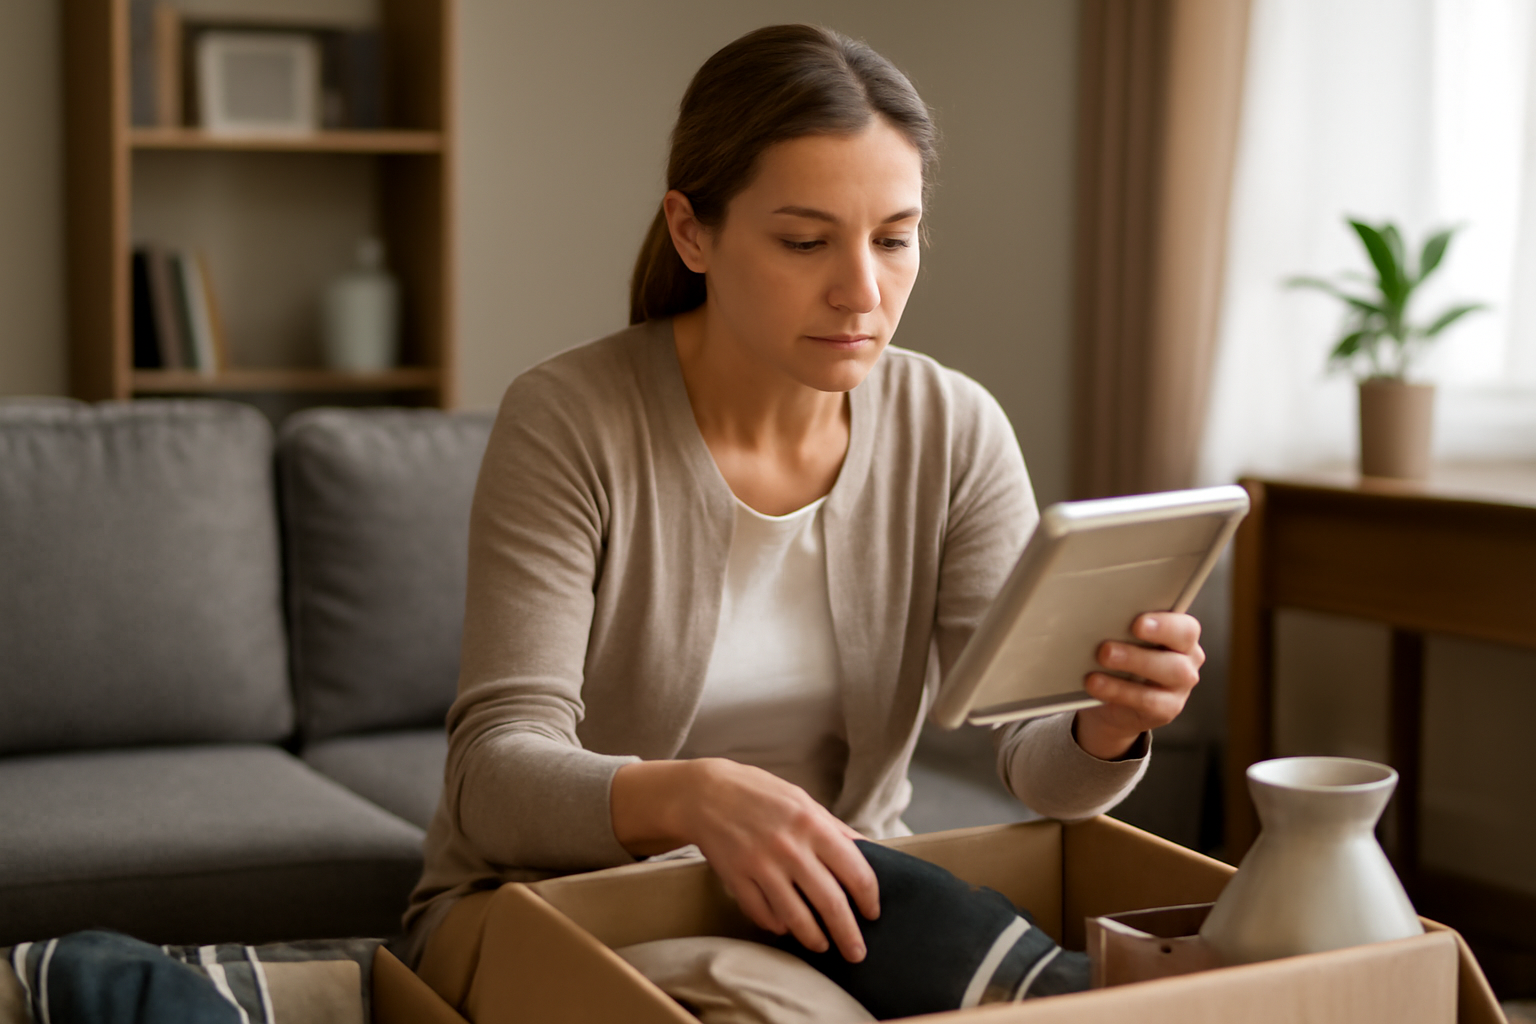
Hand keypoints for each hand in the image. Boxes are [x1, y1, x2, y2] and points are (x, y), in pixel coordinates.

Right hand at [611, 758, 878, 961]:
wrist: (705, 793)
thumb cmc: (759, 793)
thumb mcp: (802, 800)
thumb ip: (834, 828)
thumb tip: (865, 851)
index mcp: (813, 825)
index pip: (855, 872)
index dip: (869, 899)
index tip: (872, 913)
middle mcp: (790, 848)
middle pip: (830, 903)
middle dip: (848, 934)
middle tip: (856, 953)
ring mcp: (761, 866)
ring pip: (796, 917)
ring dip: (813, 938)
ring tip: (822, 946)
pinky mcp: (736, 879)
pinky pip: (762, 914)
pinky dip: (776, 925)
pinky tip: (784, 928)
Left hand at [1074, 612, 1203, 759]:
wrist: (1112, 701)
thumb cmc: (1120, 659)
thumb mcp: (1122, 638)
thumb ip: (1122, 626)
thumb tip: (1099, 616)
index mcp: (1180, 633)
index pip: (1185, 626)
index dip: (1164, 623)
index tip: (1137, 623)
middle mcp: (1188, 657)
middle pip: (1179, 646)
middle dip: (1146, 642)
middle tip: (1108, 647)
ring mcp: (1181, 684)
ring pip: (1170, 672)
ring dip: (1132, 663)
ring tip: (1103, 659)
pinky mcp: (1168, 708)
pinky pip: (1149, 700)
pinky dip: (1119, 691)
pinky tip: (1097, 684)